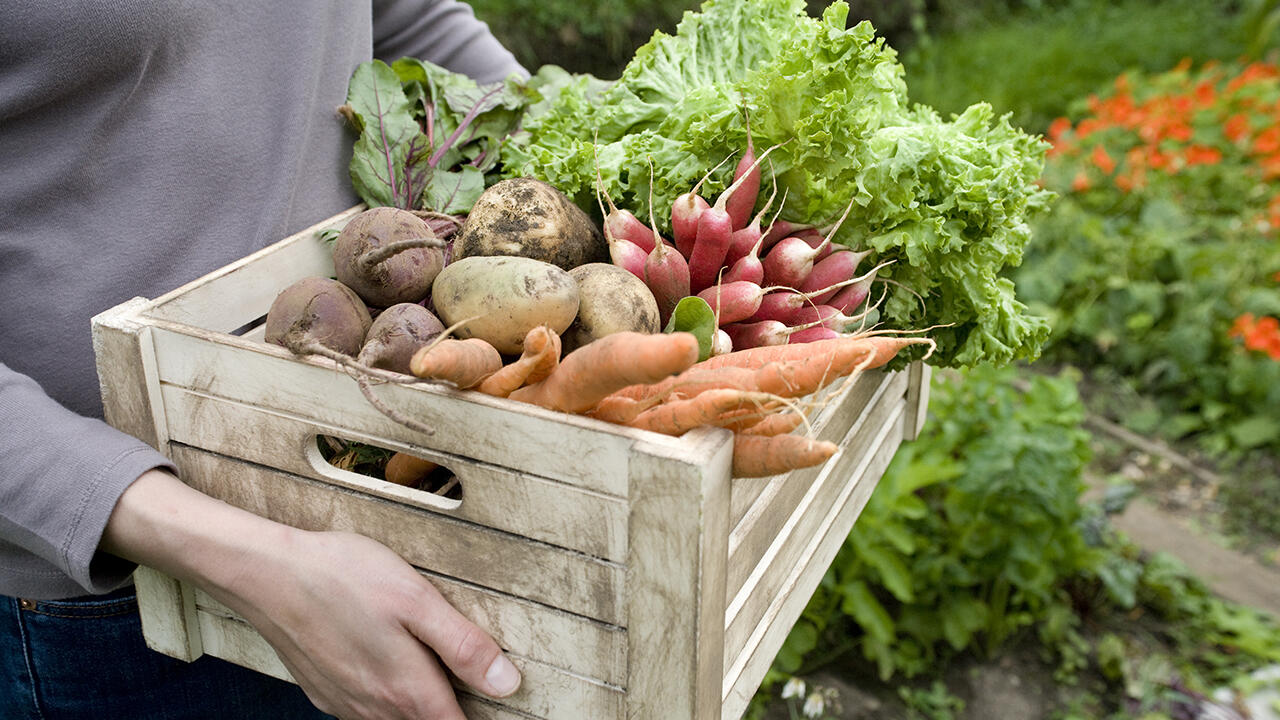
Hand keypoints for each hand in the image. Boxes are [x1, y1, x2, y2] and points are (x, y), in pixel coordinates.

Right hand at [103, 469, 519, 718]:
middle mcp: (375, 709)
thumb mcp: (416, 600)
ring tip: (428, 664)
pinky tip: (385, 659)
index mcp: (407, 690)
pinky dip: (384, 695)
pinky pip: (365, 708)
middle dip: (450, 708)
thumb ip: (463, 645)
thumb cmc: (343, 576)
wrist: (265, 574)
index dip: (481, 717)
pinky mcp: (324, 692)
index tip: (494, 702)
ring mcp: (345, 704)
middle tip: (466, 676)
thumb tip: (507, 683)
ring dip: (417, 703)